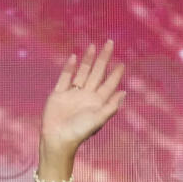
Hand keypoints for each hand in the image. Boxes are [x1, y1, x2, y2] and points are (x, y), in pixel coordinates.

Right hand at [40, 40, 125, 156]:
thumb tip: (124, 92)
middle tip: (110, 43)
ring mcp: (73, 93)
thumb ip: (111, 106)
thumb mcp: (98, 119)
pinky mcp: (59, 94)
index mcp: (97, 102)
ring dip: (88, 60)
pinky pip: (65, 77)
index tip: (122, 63)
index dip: (116, 74)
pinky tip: (74, 57)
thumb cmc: (79, 132)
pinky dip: (69, 68)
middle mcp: (86, 96)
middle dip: (104, 59)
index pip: (109, 84)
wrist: (58, 138)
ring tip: (93, 46)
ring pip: (83, 72)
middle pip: (97, 73)